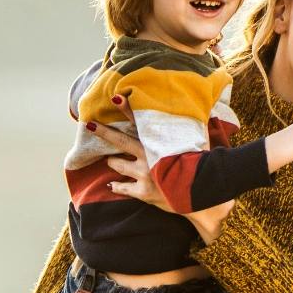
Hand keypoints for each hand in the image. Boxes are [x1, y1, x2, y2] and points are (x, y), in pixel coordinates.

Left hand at [96, 121, 237, 236]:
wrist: (201, 195)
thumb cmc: (201, 166)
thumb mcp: (199, 143)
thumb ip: (195, 127)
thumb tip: (202, 110)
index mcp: (159, 143)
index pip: (141, 121)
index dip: (127, 109)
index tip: (114, 97)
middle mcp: (148, 157)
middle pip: (120, 141)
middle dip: (104, 132)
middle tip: (90, 125)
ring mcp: (143, 174)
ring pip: (117, 164)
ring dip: (112, 162)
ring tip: (109, 160)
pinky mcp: (142, 192)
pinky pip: (122, 187)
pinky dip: (116, 186)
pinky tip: (111, 185)